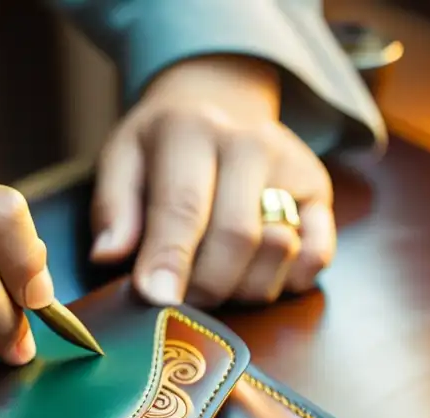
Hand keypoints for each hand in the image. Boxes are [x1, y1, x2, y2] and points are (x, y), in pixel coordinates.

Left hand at [90, 55, 334, 307]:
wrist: (219, 105)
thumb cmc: (160, 148)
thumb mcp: (121, 160)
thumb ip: (113, 209)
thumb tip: (108, 256)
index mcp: (192, 130)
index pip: (184, 206)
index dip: (170, 259)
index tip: (157, 300)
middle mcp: (252, 143)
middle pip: (236, 238)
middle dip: (204, 286)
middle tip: (179, 299)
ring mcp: (293, 166)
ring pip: (277, 254)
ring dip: (240, 288)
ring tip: (210, 276)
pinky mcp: (321, 193)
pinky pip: (316, 258)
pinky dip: (286, 280)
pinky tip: (252, 271)